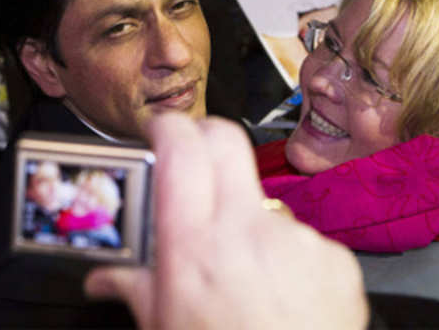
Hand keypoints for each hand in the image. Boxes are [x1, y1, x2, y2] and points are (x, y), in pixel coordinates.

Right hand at [84, 113, 367, 329]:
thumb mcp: (165, 328)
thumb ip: (134, 289)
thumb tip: (105, 275)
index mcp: (195, 250)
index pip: (182, 149)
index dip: (169, 128)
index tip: (163, 132)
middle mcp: (249, 233)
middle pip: (227, 142)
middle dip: (206, 139)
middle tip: (194, 161)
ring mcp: (297, 240)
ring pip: (262, 201)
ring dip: (246, 220)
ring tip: (243, 270)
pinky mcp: (333, 256)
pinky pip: (300, 238)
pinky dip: (285, 256)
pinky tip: (280, 293)